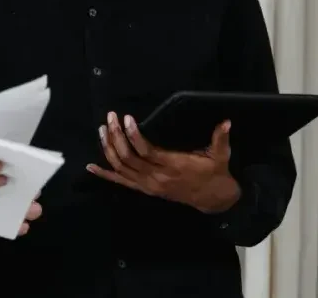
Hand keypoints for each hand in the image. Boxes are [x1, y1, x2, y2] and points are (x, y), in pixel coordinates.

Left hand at [86, 112, 240, 212]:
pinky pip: (121, 182)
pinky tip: (91, 167)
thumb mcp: (220, 156)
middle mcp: (156, 177)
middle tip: (110, 118)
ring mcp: (148, 185)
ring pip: (121, 168)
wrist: (212, 198)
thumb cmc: (214, 173)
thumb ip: (220, 138)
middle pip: (129, 157)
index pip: (146, 151)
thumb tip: (226, 122)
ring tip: (102, 129)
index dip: (133, 135)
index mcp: (172, 166)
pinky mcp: (144, 189)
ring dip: (109, 149)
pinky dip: (105, 174)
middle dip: (117, 136)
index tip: (126, 119)